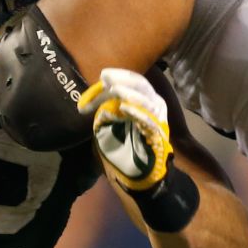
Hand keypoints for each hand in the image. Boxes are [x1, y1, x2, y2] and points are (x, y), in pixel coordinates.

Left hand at [77, 67, 172, 190]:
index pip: (133, 82)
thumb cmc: (126, 145)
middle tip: (106, 76)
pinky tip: (124, 107)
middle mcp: (155, 105)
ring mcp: (158, 118)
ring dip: (129, 93)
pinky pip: (148, 120)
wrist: (140, 171)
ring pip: (146, 99)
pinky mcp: (158, 133)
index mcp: (145, 100)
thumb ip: (105, 109)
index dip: (119, 76)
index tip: (103, 75)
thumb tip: (90, 101)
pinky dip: (137, 112)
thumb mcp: (112, 122)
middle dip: (124, 79)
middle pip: (142, 85)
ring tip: (114, 89)